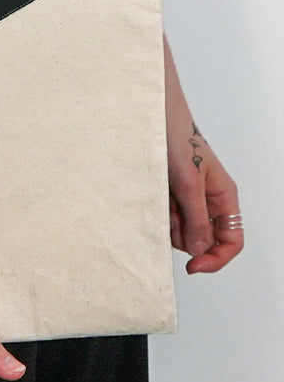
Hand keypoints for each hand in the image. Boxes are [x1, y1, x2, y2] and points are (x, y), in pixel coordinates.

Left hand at [164, 34, 243, 273]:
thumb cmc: (174, 137)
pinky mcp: (170, 194)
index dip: (216, 259)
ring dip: (169, 223)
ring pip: (182, 232)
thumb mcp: (188, 181)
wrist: (150, 114)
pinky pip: (167, 218)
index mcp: (224, 196)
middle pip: (204, 241)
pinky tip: (154, 195)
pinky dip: (159, 213)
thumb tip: (201, 250)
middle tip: (170, 213)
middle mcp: (209, 200)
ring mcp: (189, 198)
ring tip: (161, 197)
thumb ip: (196, 218)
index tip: (193, 266)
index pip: (232, 242)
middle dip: (185, 235)